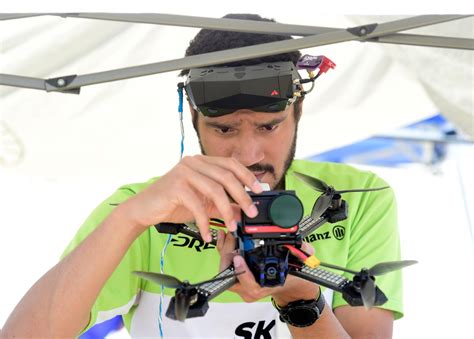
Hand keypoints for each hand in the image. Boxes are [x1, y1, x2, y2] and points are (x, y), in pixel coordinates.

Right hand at [117, 155, 262, 240]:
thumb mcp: (203, 203)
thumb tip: (244, 211)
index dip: (247, 176)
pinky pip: (198, 205)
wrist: (144, 210)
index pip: (231, 163)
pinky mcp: (176, 186)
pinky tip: (208, 235)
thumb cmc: (173, 204)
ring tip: (231, 227)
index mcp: (201, 161)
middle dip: (242, 196)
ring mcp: (184, 172)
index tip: (259, 190)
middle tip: (251, 213)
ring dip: (227, 212)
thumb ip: (222, 204)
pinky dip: (206, 222)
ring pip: (215, 190)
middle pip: (227, 176)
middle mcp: (193, 162)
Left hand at [216, 231, 319, 305]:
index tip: (238, 257)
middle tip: (232, 236)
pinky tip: (224, 237)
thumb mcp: (300, 264)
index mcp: (264, 287)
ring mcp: (241, 284)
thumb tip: (307, 248)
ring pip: (225, 268)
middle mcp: (250, 288)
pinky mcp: (235, 277)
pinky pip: (225, 264)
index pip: (248, 284)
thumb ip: (304, 254)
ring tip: (229, 234)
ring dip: (225, 250)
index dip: (241, 272)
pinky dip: (223, 250)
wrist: (290, 284)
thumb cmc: (292, 276)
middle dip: (229, 252)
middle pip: (231, 273)